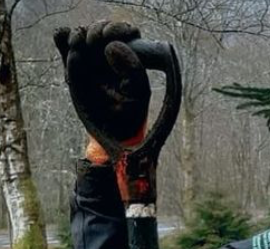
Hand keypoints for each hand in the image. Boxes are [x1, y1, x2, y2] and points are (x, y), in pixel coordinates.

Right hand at [54, 21, 150, 146]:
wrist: (108, 131)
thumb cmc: (130, 112)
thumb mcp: (138, 93)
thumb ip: (133, 70)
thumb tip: (112, 45)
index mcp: (132, 57)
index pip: (127, 31)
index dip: (117, 29)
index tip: (108, 38)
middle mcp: (111, 53)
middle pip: (102, 28)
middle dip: (96, 30)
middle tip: (92, 41)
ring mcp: (91, 56)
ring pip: (82, 32)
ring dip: (78, 34)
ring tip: (79, 46)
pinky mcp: (72, 61)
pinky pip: (64, 41)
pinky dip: (62, 37)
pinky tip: (66, 41)